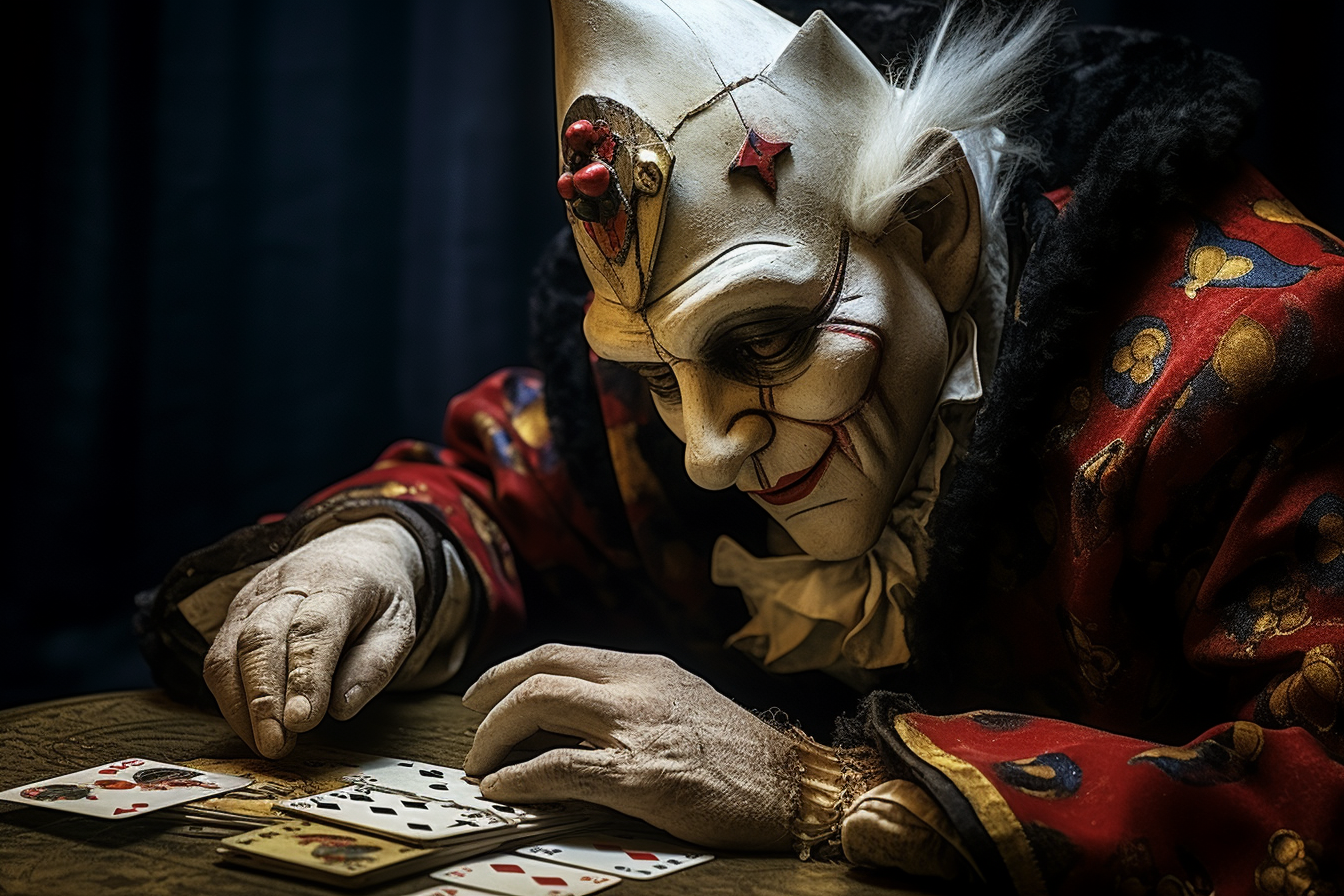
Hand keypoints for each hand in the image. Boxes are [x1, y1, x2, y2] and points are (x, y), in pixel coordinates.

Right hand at [203, 517, 422, 757]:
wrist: (355, 550)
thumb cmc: (379, 596)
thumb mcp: (399, 625)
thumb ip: (375, 665)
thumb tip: (341, 709)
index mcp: (338, 582)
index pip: (312, 630)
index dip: (304, 677)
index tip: (302, 722)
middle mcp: (289, 584)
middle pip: (261, 639)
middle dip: (264, 699)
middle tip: (276, 745)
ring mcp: (255, 596)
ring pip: (231, 650)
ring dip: (242, 705)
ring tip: (265, 744)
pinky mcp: (236, 612)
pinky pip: (219, 658)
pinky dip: (231, 699)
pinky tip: (251, 727)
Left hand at [461, 645, 798, 850]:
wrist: (792, 786)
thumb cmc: (741, 753)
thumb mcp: (685, 701)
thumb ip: (635, 698)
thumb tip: (578, 713)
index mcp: (646, 668)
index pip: (559, 652)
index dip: (509, 670)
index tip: (485, 692)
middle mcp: (635, 687)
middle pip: (538, 673)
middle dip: (490, 701)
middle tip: (472, 731)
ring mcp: (635, 729)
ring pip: (537, 705)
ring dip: (494, 736)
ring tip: (481, 764)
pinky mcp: (639, 776)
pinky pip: (558, 768)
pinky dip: (518, 778)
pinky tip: (503, 790)